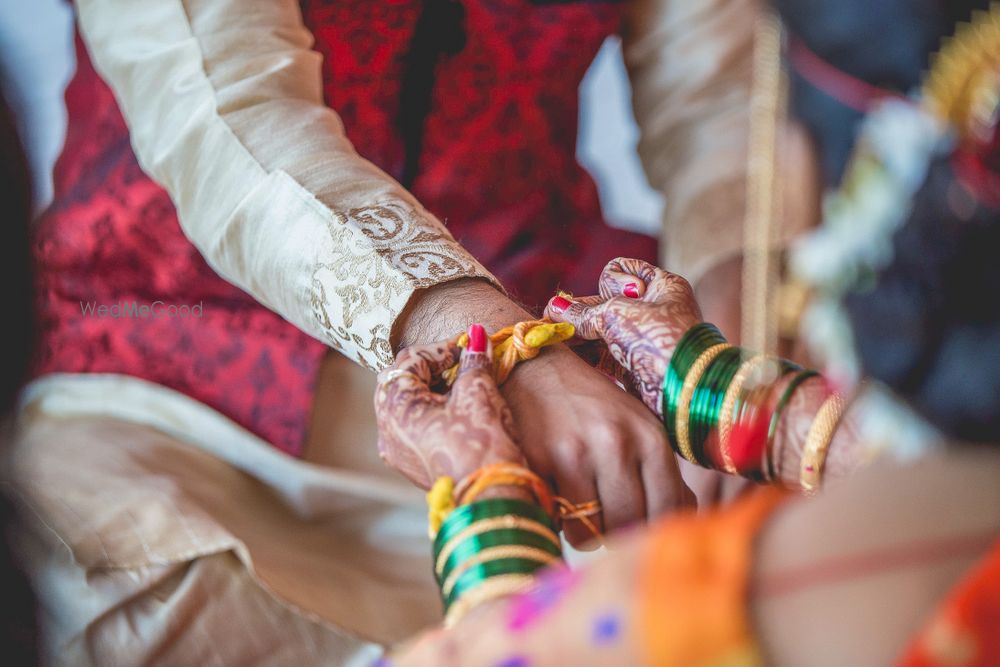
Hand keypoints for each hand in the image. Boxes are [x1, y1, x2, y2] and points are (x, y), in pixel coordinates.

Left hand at [373, 325, 523, 487]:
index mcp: (394, 406)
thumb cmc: (481, 443)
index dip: (442, 349)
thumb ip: (474, 361)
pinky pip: (412, 426)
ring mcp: (396, 450)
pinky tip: (458, 411)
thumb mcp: (478, 393)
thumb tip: (478, 337)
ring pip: (406, 404)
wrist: (492, 497)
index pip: (410, 360)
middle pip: (401, 381)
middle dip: (432, 368)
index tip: (469, 347)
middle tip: (463, 363)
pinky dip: (431, 411)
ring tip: (463, 386)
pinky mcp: (411, 465)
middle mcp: (386, 429)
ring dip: (431, 389)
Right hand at [501, 347, 692, 546]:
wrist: (537, 371)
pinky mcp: (539, 460)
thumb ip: (661, 473)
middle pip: (628, 526)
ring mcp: (576, 453)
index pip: (668, 510)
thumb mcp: (638, 428)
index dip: (654, 529)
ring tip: (578, 506)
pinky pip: (554, 520)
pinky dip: (555, 517)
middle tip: (604, 518)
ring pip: (590, 533)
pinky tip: (555, 492)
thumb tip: (681, 518)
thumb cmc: (594, 408)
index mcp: (650, 437)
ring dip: (583, 530)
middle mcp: (617, 443)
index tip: (639, 527)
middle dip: (617, 533)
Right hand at [543, 258, 702, 418]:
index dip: (609, 282)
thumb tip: (553, 309)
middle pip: (604, 303)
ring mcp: (643, 340)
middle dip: (581, 313)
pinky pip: (602, 355)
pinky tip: (566, 356)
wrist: (685, 389)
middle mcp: (653, 310)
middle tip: (553, 321)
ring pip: (601, 331)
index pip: (620, 270)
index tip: (616, 296)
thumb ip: (583, 312)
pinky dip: (585, 355)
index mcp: (661, 286)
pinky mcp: (634, 367)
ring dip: (579, 335)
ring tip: (555, 340)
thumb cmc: (659, 339)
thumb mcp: (617, 315)